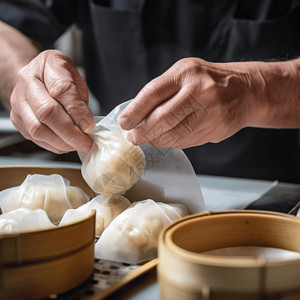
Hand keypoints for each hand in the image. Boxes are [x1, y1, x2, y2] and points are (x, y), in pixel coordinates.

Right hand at [10, 49, 93, 153]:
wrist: (37, 78)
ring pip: (38, 129)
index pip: (60, 89)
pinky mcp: (18, 120)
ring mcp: (19, 102)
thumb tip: (85, 125)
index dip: (77, 111)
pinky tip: (68, 144)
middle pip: (46, 112)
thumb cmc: (60, 77)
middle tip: (87, 143)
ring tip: (79, 145)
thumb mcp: (77, 80)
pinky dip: (55, 145)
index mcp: (47, 64)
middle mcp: (27, 82)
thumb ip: (80, 100)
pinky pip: (36, 139)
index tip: (89, 125)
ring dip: (63, 142)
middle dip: (70, 133)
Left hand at [119, 57, 255, 147]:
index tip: (124, 123)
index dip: (135, 111)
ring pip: (173, 135)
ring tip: (147, 138)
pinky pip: (185, 142)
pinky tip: (167, 138)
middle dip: (143, 132)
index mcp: (187, 73)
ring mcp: (209, 114)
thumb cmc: (208, 80)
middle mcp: (199, 92)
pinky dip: (171, 142)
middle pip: (163, 119)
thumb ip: (161, 91)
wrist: (246, 91)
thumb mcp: (184, 74)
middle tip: (133, 137)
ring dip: (155, 140)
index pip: (153, 93)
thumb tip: (136, 115)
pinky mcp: (214, 131)